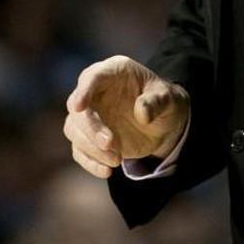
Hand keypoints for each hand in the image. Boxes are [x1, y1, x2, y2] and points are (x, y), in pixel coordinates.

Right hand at [63, 55, 189, 178]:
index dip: (84, 91)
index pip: (93, 77)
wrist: (164, 123)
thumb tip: (142, 114)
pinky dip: (90, 162)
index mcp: (114, 72)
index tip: (79, 107)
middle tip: (110, 144)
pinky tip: (107, 171)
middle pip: (79, 109)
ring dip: (90, 147)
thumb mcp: (169, 99)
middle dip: (90, 129)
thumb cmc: (165, 102)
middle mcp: (96, 91)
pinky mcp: (90, 137)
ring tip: (116, 160)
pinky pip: (79, 150)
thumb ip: (157, 101)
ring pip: (74, 130)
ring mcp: (91, 115)